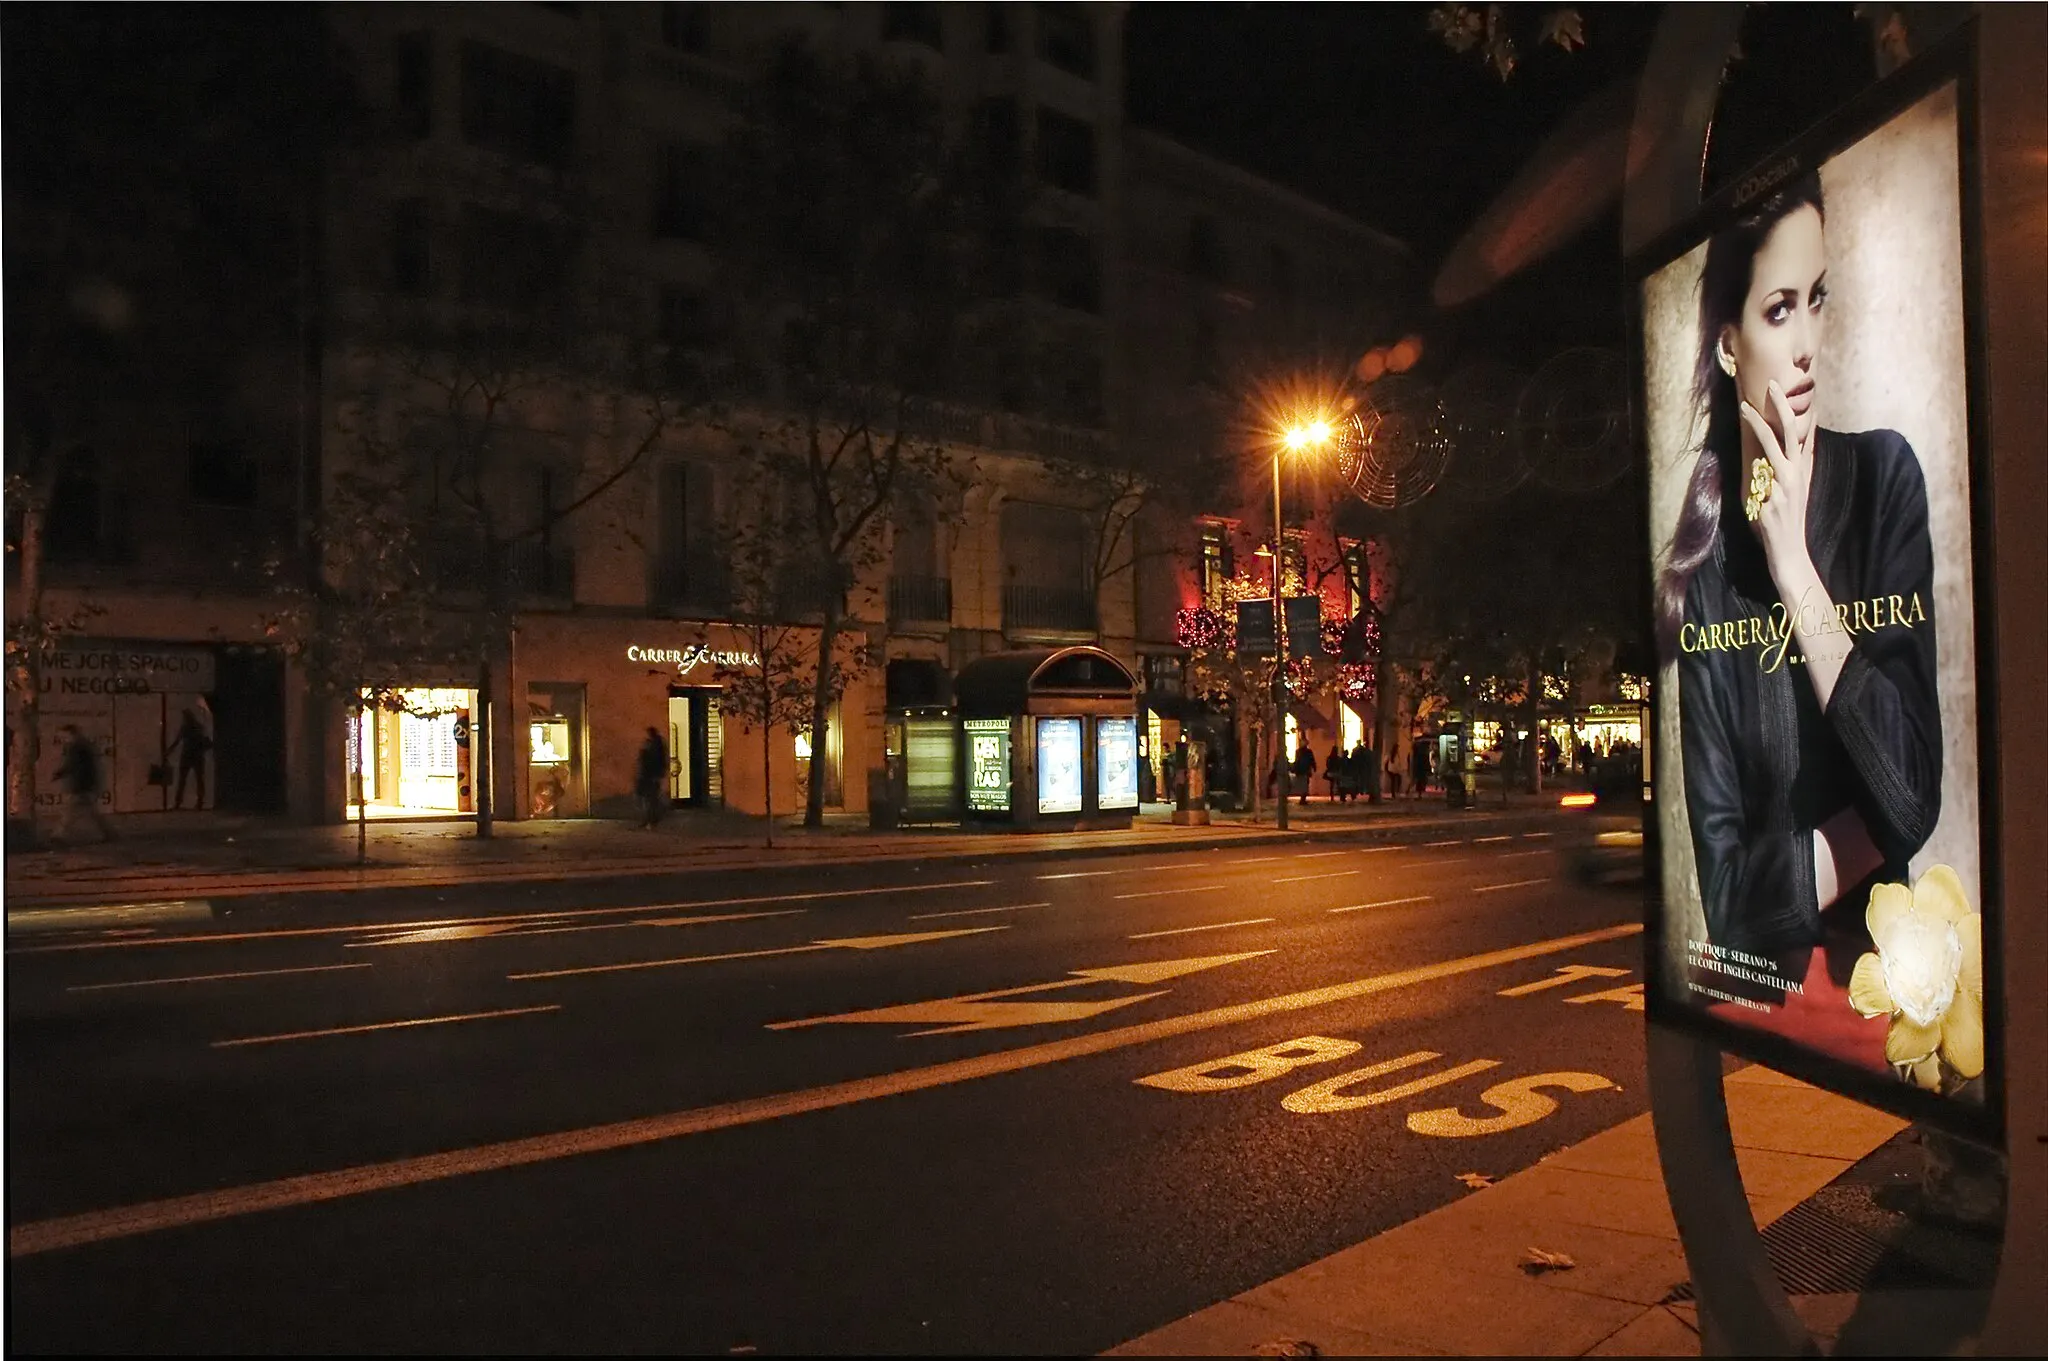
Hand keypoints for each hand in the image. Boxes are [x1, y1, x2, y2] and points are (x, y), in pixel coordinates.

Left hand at [1738, 378, 1816, 600]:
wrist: (1790, 552)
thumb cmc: (1785, 521)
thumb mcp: (1788, 492)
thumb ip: (1784, 470)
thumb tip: (1776, 449)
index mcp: (1800, 471)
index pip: (1797, 435)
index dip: (1790, 412)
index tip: (1780, 390)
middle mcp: (1796, 475)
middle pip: (1788, 433)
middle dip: (1778, 408)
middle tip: (1769, 385)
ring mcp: (1785, 486)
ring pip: (1770, 449)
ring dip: (1758, 426)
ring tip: (1744, 407)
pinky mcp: (1772, 500)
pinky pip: (1757, 481)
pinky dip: (1753, 482)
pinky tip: (1754, 484)